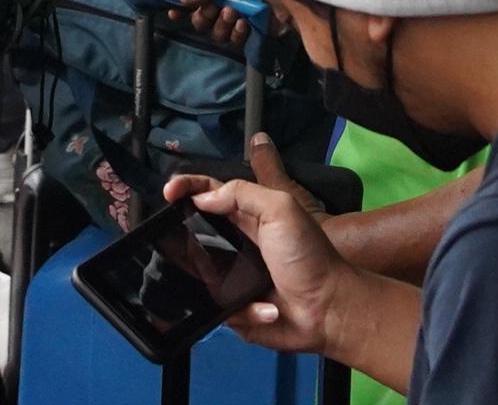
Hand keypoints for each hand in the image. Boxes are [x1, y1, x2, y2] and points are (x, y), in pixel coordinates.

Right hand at [164, 138, 416, 383]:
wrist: (329, 310)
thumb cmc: (309, 257)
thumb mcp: (281, 209)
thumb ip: (241, 194)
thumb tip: (202, 198)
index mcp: (249, 215)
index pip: (209, 193)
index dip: (187, 188)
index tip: (168, 192)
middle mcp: (237, 244)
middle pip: (195, 233)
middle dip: (182, 237)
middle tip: (174, 240)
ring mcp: (234, 277)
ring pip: (199, 274)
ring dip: (209, 278)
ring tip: (232, 281)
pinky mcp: (235, 308)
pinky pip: (218, 307)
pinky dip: (241, 308)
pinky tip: (265, 307)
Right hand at [176, 0, 258, 49]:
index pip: (194, 2)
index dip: (181, 9)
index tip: (172, 13)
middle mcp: (225, 5)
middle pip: (201, 23)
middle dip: (204, 18)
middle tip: (215, 10)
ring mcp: (238, 21)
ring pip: (217, 34)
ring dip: (222, 25)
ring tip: (234, 12)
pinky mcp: (252, 34)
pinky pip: (235, 42)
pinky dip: (237, 33)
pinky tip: (245, 23)